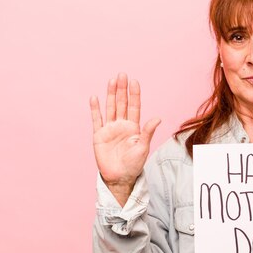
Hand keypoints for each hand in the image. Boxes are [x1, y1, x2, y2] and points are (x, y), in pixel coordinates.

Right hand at [90, 72, 160, 205]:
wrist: (120, 178)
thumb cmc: (134, 165)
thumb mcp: (143, 148)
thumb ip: (148, 132)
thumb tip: (158, 118)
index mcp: (134, 128)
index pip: (134, 107)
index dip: (134, 94)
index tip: (134, 81)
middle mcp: (122, 125)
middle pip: (122, 104)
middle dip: (122, 89)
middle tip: (122, 75)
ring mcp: (110, 129)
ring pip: (110, 108)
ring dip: (111, 94)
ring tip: (112, 80)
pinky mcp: (99, 135)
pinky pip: (97, 120)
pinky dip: (95, 109)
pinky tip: (95, 97)